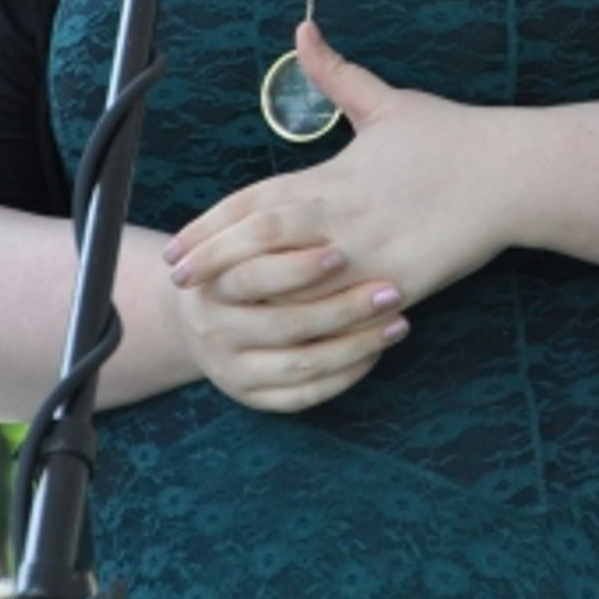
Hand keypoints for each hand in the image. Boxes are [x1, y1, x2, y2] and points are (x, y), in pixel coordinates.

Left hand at [164, 22, 507, 334]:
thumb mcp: (387, 102)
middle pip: (262, 244)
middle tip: (177, 279)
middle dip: (215, 261)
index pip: (255, 202)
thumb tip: (302, 31)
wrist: (511, 175)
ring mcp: (370, 256)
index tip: (177, 244)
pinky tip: (283, 338)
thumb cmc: (449, 136)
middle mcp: (343, 218)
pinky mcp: (398, 286)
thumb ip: (336, 75)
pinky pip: (344, 314)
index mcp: (333, 176)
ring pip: (296, 287)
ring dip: (253, 299)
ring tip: (214, 314)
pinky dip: (311, 324)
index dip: (211, 225)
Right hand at [170, 247, 410, 413]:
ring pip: (302, 365)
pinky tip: (375, 352)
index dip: (297, 268)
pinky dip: (344, 376)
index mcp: (210, 286)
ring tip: (399, 322)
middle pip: (285, 325)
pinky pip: (304, 396)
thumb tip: (322, 201)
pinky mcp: (252, 398)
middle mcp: (216, 334)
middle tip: (392, 291)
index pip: (253, 277)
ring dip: (357, 345)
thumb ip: (263, 223)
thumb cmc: (234, 261)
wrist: (200, 316)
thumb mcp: (234, 235)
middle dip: (343, 309)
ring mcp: (233, 372)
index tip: (343, 254)